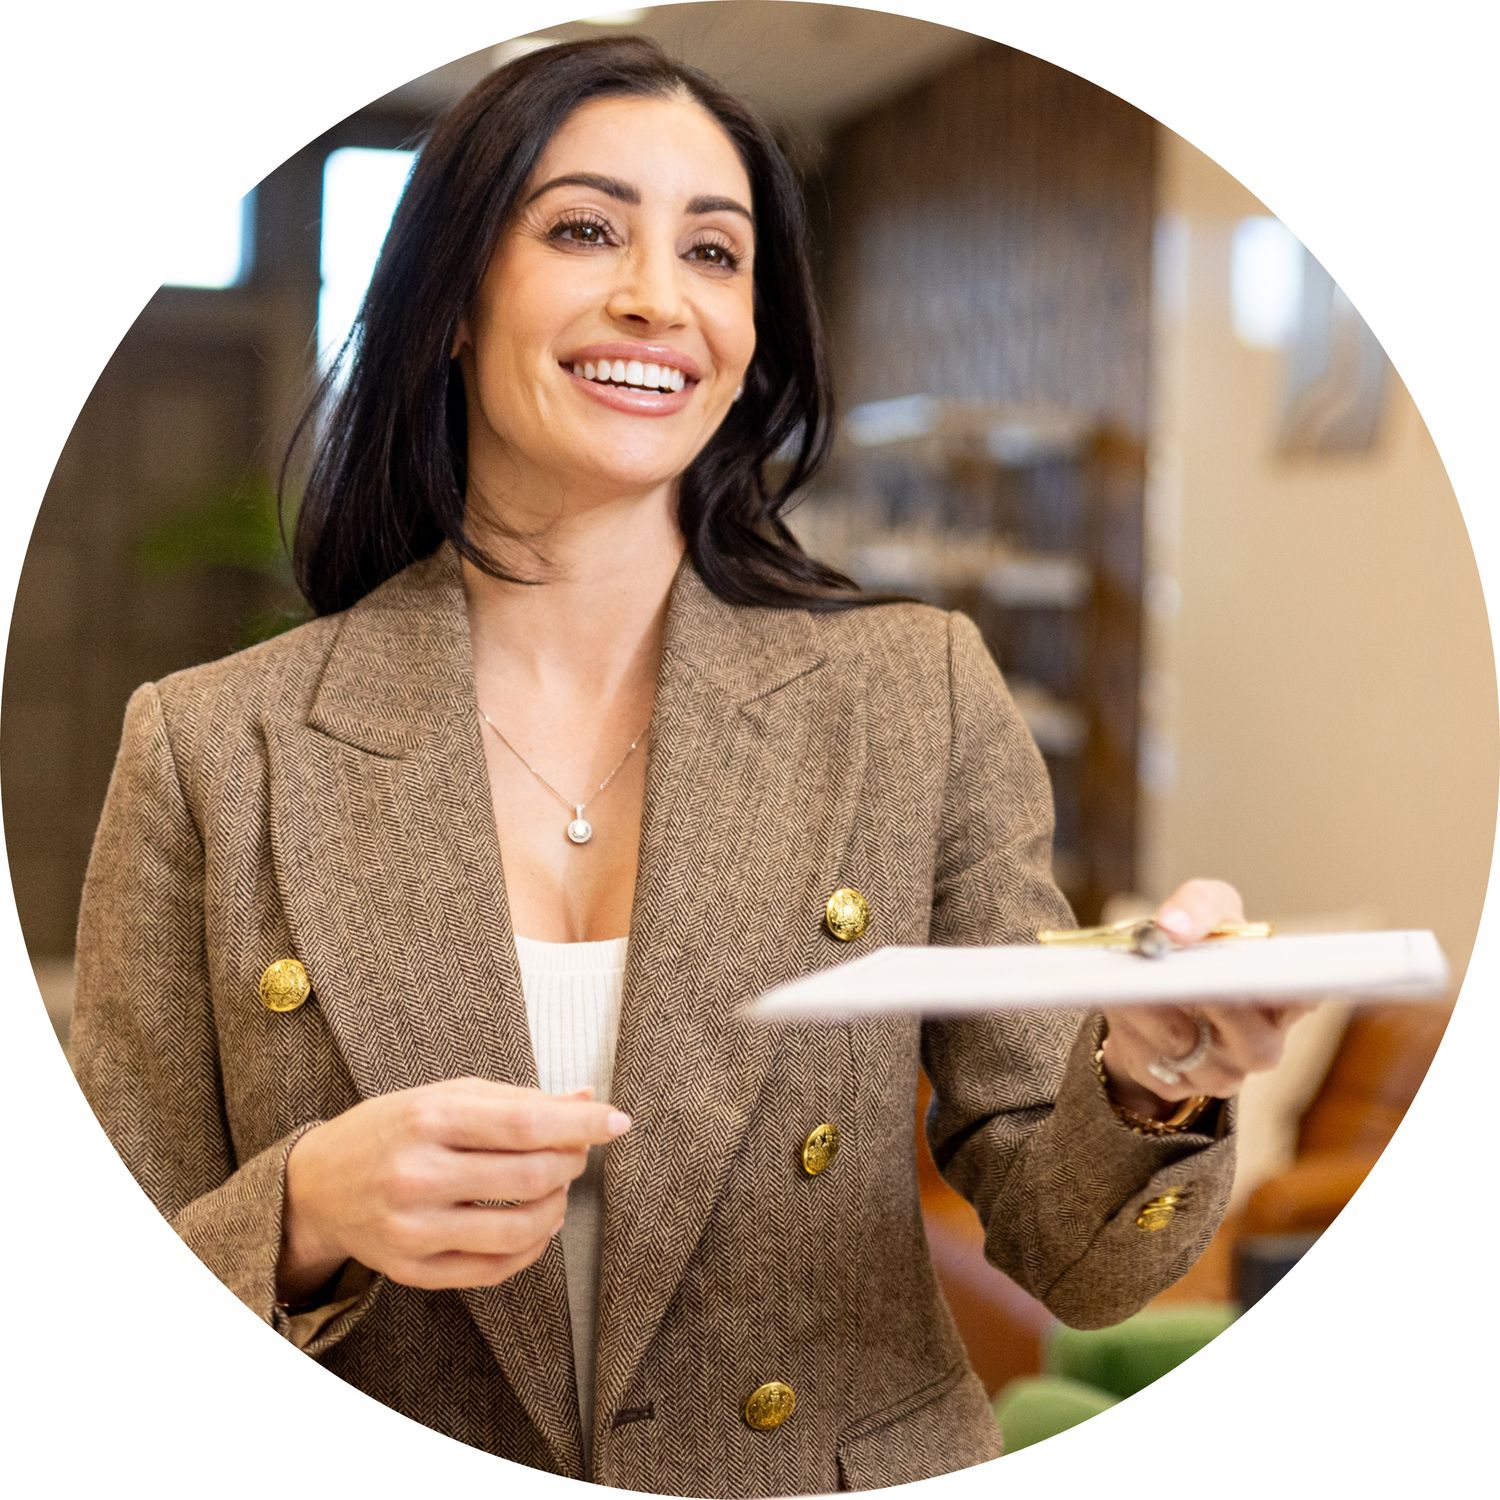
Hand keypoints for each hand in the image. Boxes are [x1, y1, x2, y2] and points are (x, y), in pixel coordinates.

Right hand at [278, 1078, 631, 1302]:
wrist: (317, 1185)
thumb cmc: (392, 1130)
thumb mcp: (446, 1097)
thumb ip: (518, 1100)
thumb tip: (588, 1097)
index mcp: (427, 1118)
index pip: (525, 1123)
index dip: (582, 1124)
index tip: (617, 1121)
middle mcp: (417, 1175)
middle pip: (530, 1175)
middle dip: (572, 1162)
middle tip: (577, 1152)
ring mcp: (414, 1229)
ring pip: (521, 1229)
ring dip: (557, 1206)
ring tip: (556, 1187)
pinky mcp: (413, 1271)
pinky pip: (496, 1268)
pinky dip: (533, 1246)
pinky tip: (536, 1224)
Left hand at [1099, 878, 1310, 1117]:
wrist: (1154, 983)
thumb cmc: (1201, 941)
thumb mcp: (1207, 905)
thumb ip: (1198, 905)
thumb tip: (1173, 928)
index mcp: (1285, 998)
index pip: (1308, 1002)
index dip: (1295, 995)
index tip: (1262, 977)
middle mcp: (1263, 1044)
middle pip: (1250, 1038)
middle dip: (1206, 999)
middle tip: (1172, 968)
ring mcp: (1221, 1072)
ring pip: (1185, 1045)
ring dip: (1148, 1007)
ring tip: (1127, 975)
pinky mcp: (1174, 1084)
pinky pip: (1148, 1058)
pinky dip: (1126, 1025)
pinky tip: (1118, 1000)